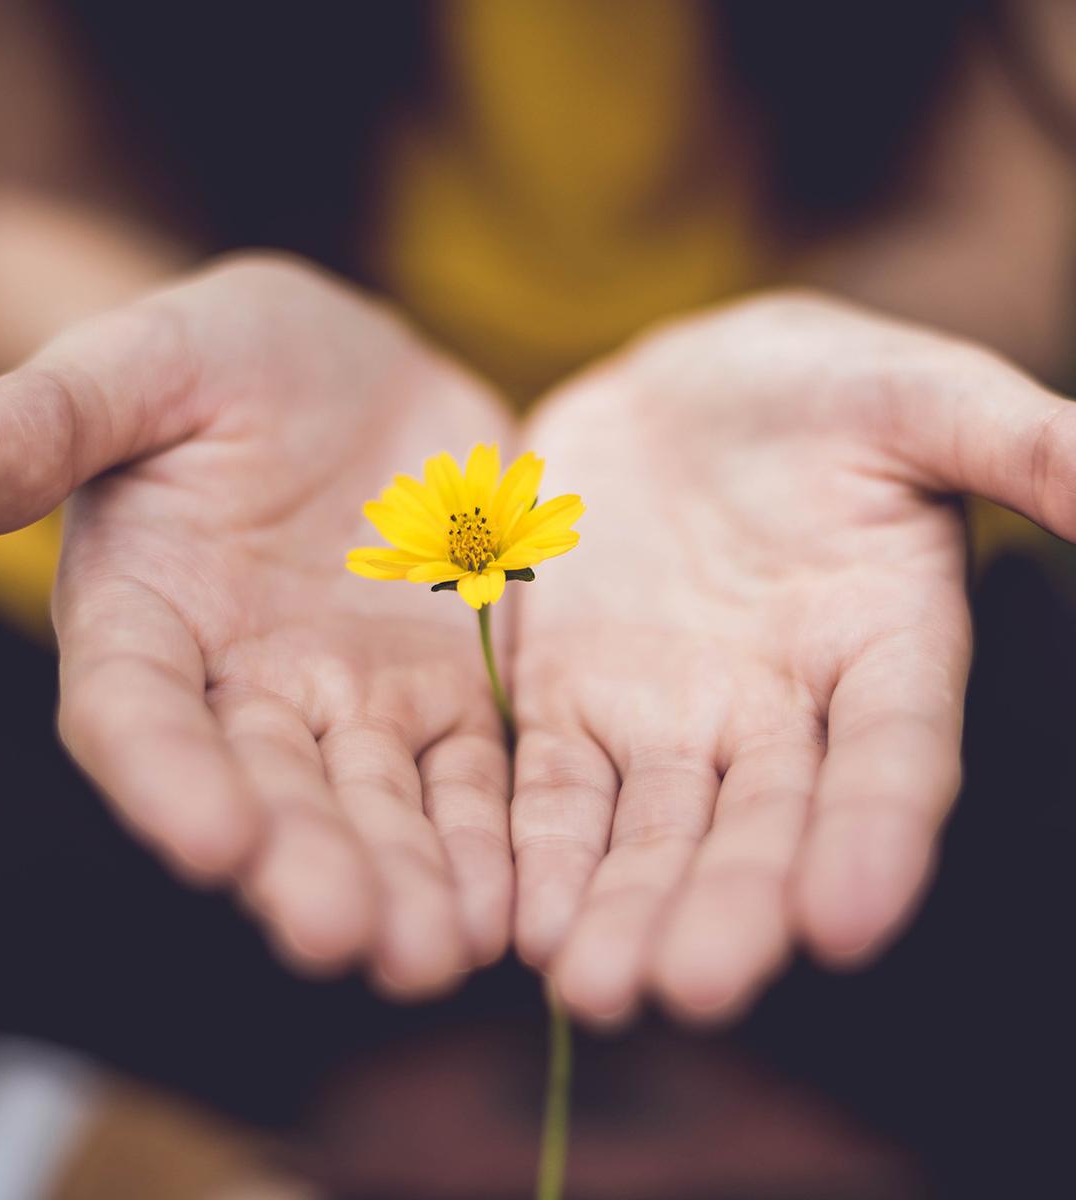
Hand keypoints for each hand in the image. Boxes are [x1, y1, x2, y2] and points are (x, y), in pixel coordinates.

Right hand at [0, 256, 514, 995]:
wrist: (356, 372)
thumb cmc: (230, 358)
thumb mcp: (144, 362)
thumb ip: (50, 419)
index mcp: (147, 615)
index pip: (137, 713)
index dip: (165, 777)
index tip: (211, 841)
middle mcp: (243, 685)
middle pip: (267, 790)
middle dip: (303, 864)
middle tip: (344, 938)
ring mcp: (351, 698)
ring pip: (374, 805)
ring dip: (404, 882)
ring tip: (437, 954)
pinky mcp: (443, 692)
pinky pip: (467, 775)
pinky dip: (486, 838)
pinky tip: (510, 903)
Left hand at [510, 293, 1075, 1023]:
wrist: (677, 394)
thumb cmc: (814, 387)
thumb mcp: (914, 394)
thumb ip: (1014, 444)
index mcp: (882, 647)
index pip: (889, 758)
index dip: (874, 836)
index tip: (847, 922)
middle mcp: (779, 711)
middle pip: (760, 826)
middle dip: (729, 907)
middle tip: (692, 990)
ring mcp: (669, 716)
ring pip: (652, 830)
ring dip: (624, 908)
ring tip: (592, 988)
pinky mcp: (573, 700)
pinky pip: (557, 785)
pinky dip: (543, 848)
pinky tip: (526, 921)